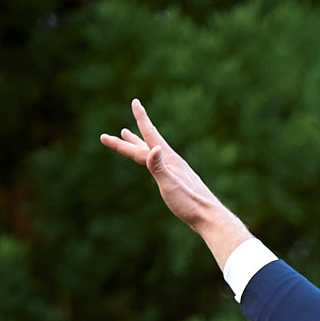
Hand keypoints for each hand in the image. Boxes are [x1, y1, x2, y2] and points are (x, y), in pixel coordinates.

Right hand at [99, 99, 249, 267]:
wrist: (210, 218)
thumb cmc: (190, 204)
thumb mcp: (170, 186)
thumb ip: (159, 167)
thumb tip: (154, 148)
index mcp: (169, 160)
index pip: (150, 137)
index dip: (141, 119)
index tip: (135, 102)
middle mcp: (172, 162)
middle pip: (145, 146)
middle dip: (126, 140)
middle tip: (109, 134)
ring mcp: (175, 171)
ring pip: (151, 153)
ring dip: (137, 143)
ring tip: (126, 133)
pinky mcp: (178, 181)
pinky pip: (159, 164)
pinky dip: (150, 158)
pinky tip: (152, 160)